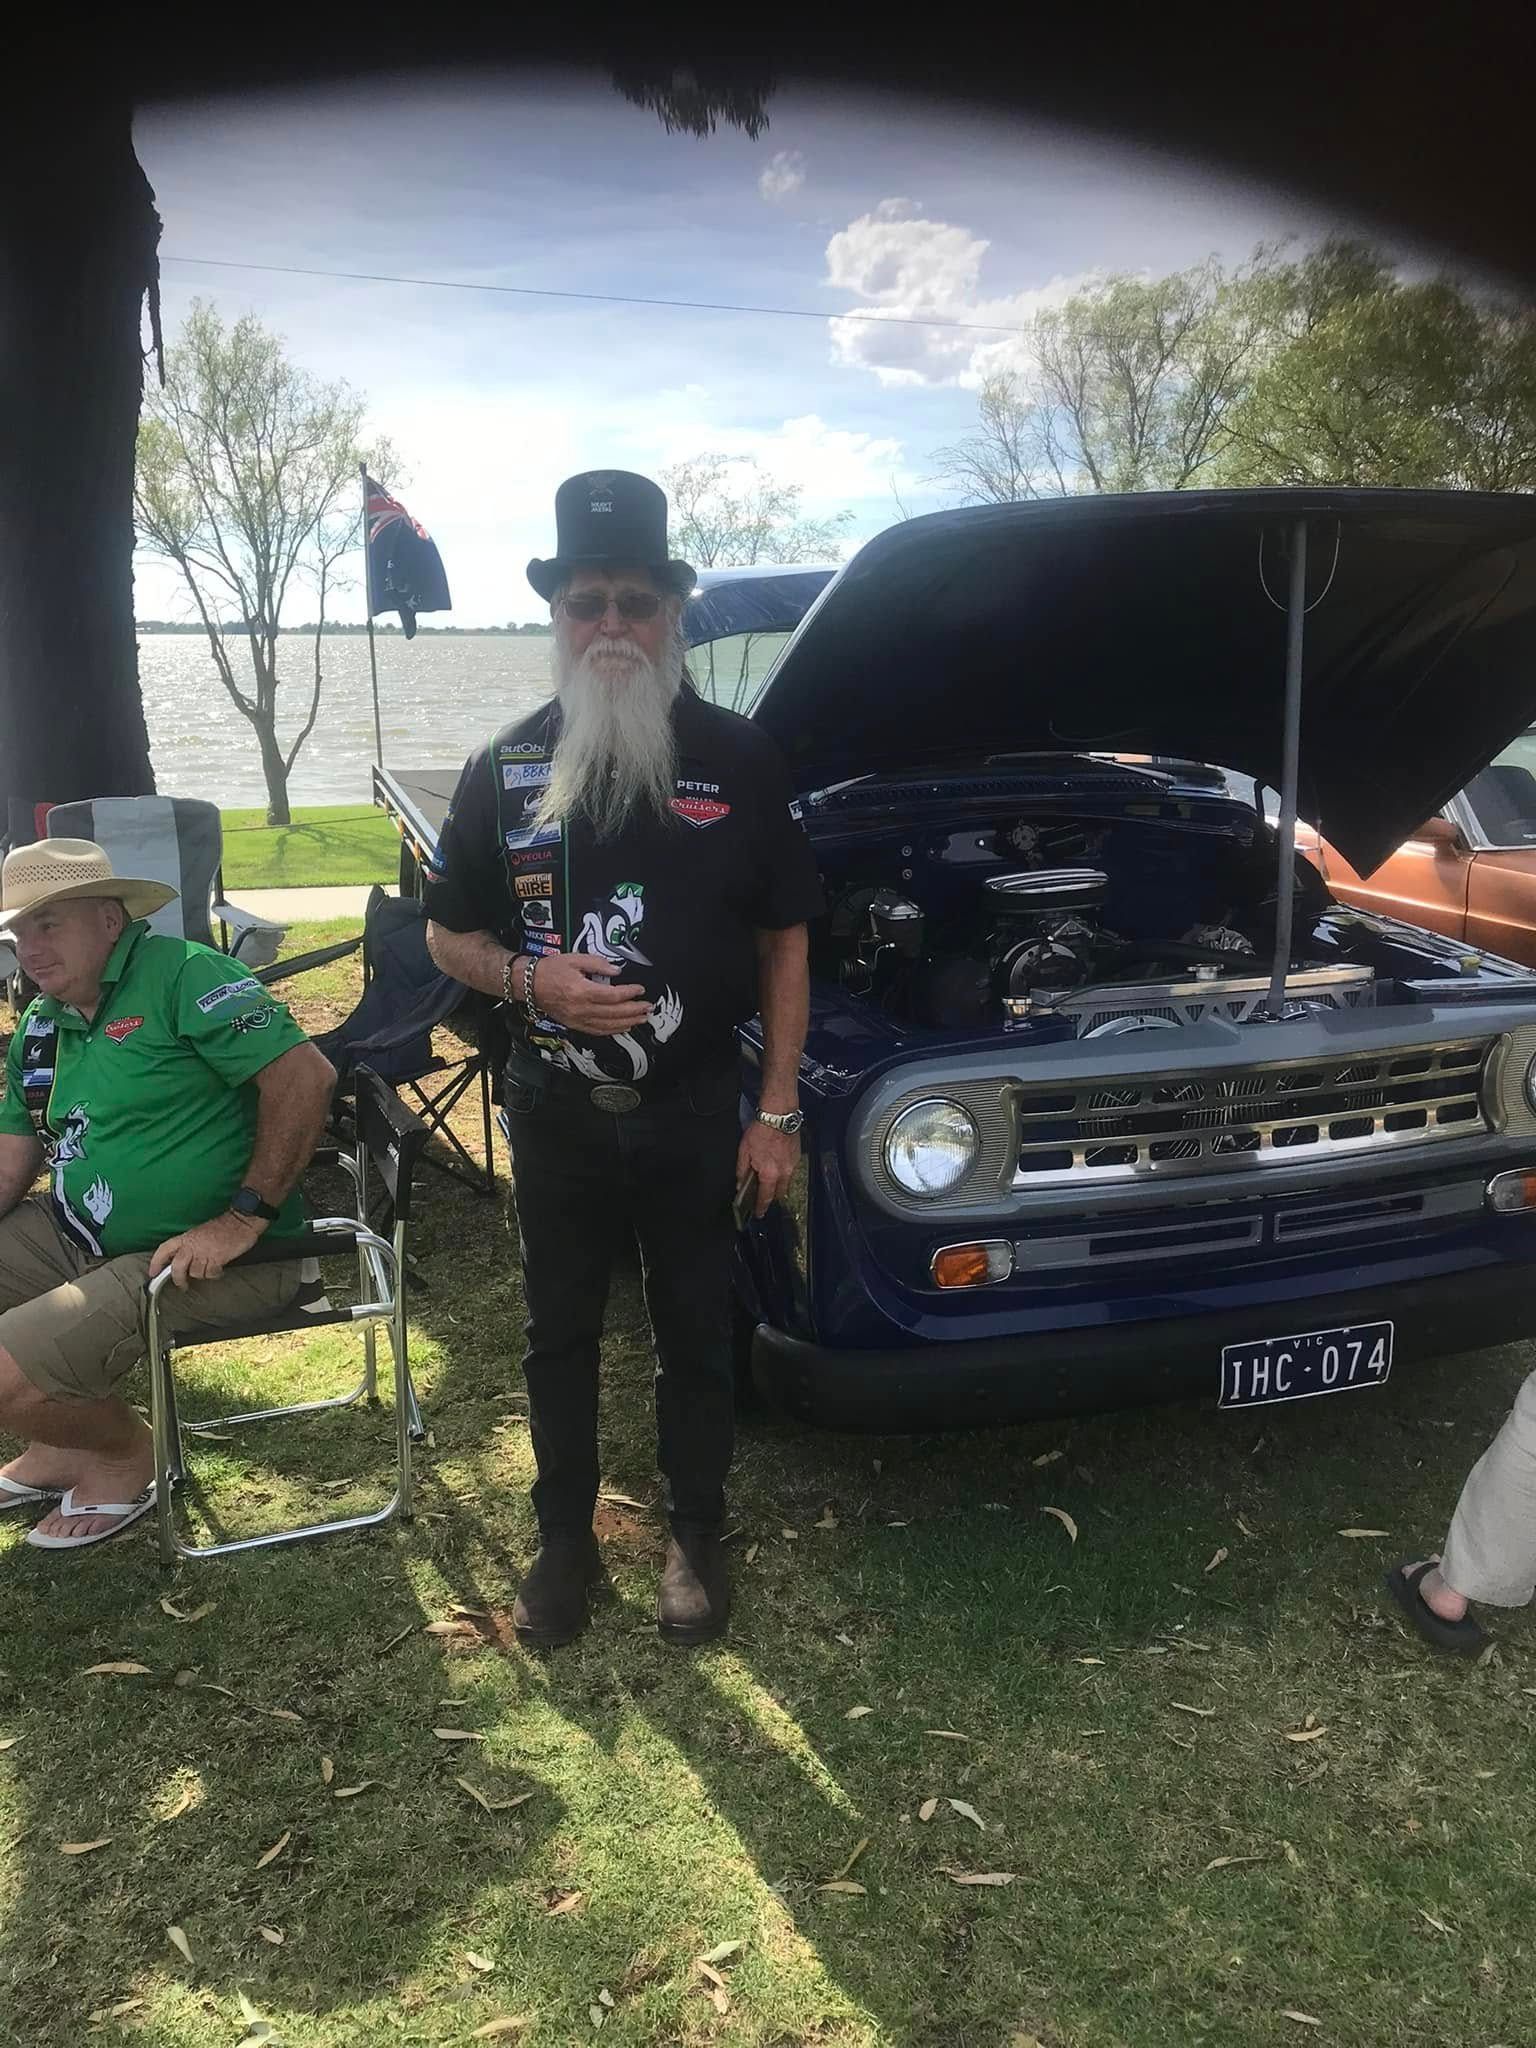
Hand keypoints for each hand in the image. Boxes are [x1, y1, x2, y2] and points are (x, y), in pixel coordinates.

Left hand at [149, 1211, 263, 1288]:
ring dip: (203, 1274)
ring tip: (210, 1269)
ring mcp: (204, 1252)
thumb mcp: (201, 1233)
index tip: (152, 1273)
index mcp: (187, 1237)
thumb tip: (184, 1260)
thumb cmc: (223, 1227)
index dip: (156, 1262)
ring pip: (195, 1273)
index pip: (165, 1249)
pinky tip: (219, 1269)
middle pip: (176, 1267)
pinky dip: (215, 1274)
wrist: (241, 1221)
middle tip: (182, 1285)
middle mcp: (192, 1245)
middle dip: (178, 1279)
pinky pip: (210, 1274)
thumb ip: (191, 1245)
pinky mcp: (216, 1259)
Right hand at [532, 953, 651, 1037]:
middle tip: (648, 1007)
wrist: (529, 985)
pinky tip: (623, 1027)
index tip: (640, 989)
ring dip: (627, 1023)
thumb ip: (597, 963)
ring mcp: (577, 1019)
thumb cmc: (550, 970)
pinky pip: (597, 1031)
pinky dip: (612, 1031)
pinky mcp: (574, 1025)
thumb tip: (617, 970)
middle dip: (634, 1011)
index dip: (629, 993)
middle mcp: (580, 1008)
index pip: (613, 996)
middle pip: (614, 1013)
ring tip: (641, 1019)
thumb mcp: (574, 958)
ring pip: (607, 1025)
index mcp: (581, 991)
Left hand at [736, 1117, 799, 1218]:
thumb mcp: (744, 1151)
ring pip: (786, 1183)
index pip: (765, 1197)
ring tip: (769, 1181)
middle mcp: (783, 1173)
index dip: (761, 1207)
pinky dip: (783, 1173)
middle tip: (763, 1198)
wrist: (779, 1115)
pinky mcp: (797, 1157)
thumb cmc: (761, 1131)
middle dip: (771, 1197)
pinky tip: (776, 1165)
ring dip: (778, 1185)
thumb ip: (742, 1170)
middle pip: (779, 1193)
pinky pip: (790, 1171)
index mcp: (769, 1174)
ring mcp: (792, 1165)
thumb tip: (740, 1183)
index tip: (759, 1213)